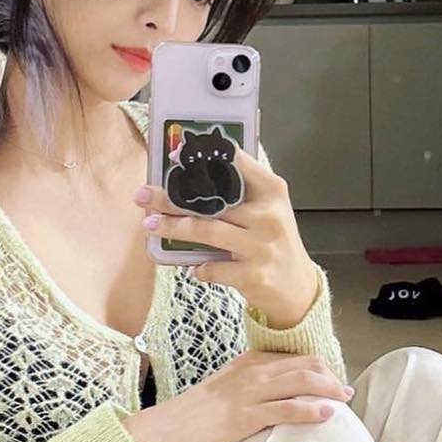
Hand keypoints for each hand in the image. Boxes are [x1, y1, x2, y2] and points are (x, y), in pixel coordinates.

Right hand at [121, 348, 353, 441]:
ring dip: (328, 389)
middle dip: (329, 376)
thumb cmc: (191, 417)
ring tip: (344, 399)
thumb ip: (249, 387)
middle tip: (345, 391)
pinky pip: (285, 410)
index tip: (333, 381)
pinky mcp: (243, 417)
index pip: (292, 357)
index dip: (319, 367)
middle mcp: (250, 372)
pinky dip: (310, 411)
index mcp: (246, 363)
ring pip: (299, 382)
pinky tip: (327, 415)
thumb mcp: (223, 391)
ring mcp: (247, 393)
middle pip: (302, 365)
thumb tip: (275, 396)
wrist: (160, 431)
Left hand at [133, 146, 320, 328]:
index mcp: (272, 192)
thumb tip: (192, 173)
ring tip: (150, 224)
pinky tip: (194, 267)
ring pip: (205, 232)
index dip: (202, 156)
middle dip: (171, 198)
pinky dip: (197, 267)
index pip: (236, 163)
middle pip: (211, 201)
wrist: (298, 288)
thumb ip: (241, 190)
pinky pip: (211, 268)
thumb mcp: (269, 208)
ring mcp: (261, 247)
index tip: (174, 153)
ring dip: (173, 227)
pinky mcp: (252, 276)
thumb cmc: (274, 241)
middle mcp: (268, 216)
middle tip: (143, 195)